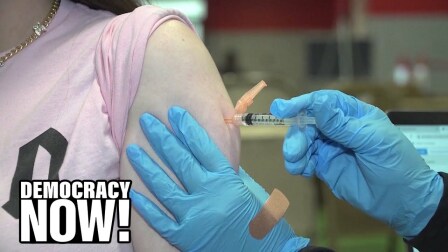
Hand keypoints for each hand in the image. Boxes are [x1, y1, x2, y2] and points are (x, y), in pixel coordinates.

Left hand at [127, 107, 308, 250]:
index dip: (187, 127)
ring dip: (147, 166)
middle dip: (162, 138)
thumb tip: (209, 153)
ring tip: (133, 149)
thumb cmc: (259, 221)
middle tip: (147, 121)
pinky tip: (132, 191)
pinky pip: (160, 219)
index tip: (174, 113)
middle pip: (181, 161)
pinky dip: (145, 206)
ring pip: (164, 186)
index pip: (203, 147)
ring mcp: (195, 216)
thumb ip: (227, 172)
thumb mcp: (248, 189)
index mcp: (227, 180)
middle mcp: (209, 194)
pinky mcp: (185, 237)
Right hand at [270, 90, 443, 236]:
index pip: (324, 102)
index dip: (302, 103)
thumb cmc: (396, 165)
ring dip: (294, 150)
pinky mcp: (324, 166)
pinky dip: (297, 164)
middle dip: (297, 134)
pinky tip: (302, 170)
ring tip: (296, 164)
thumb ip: (342, 125)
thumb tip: (318, 102)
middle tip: (294, 150)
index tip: (281, 109)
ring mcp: (330, 147)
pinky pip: (304, 160)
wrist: (403, 202)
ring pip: (302, 141)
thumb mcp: (372, 141)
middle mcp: (339, 128)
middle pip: (307, 122)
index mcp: (353, 115)